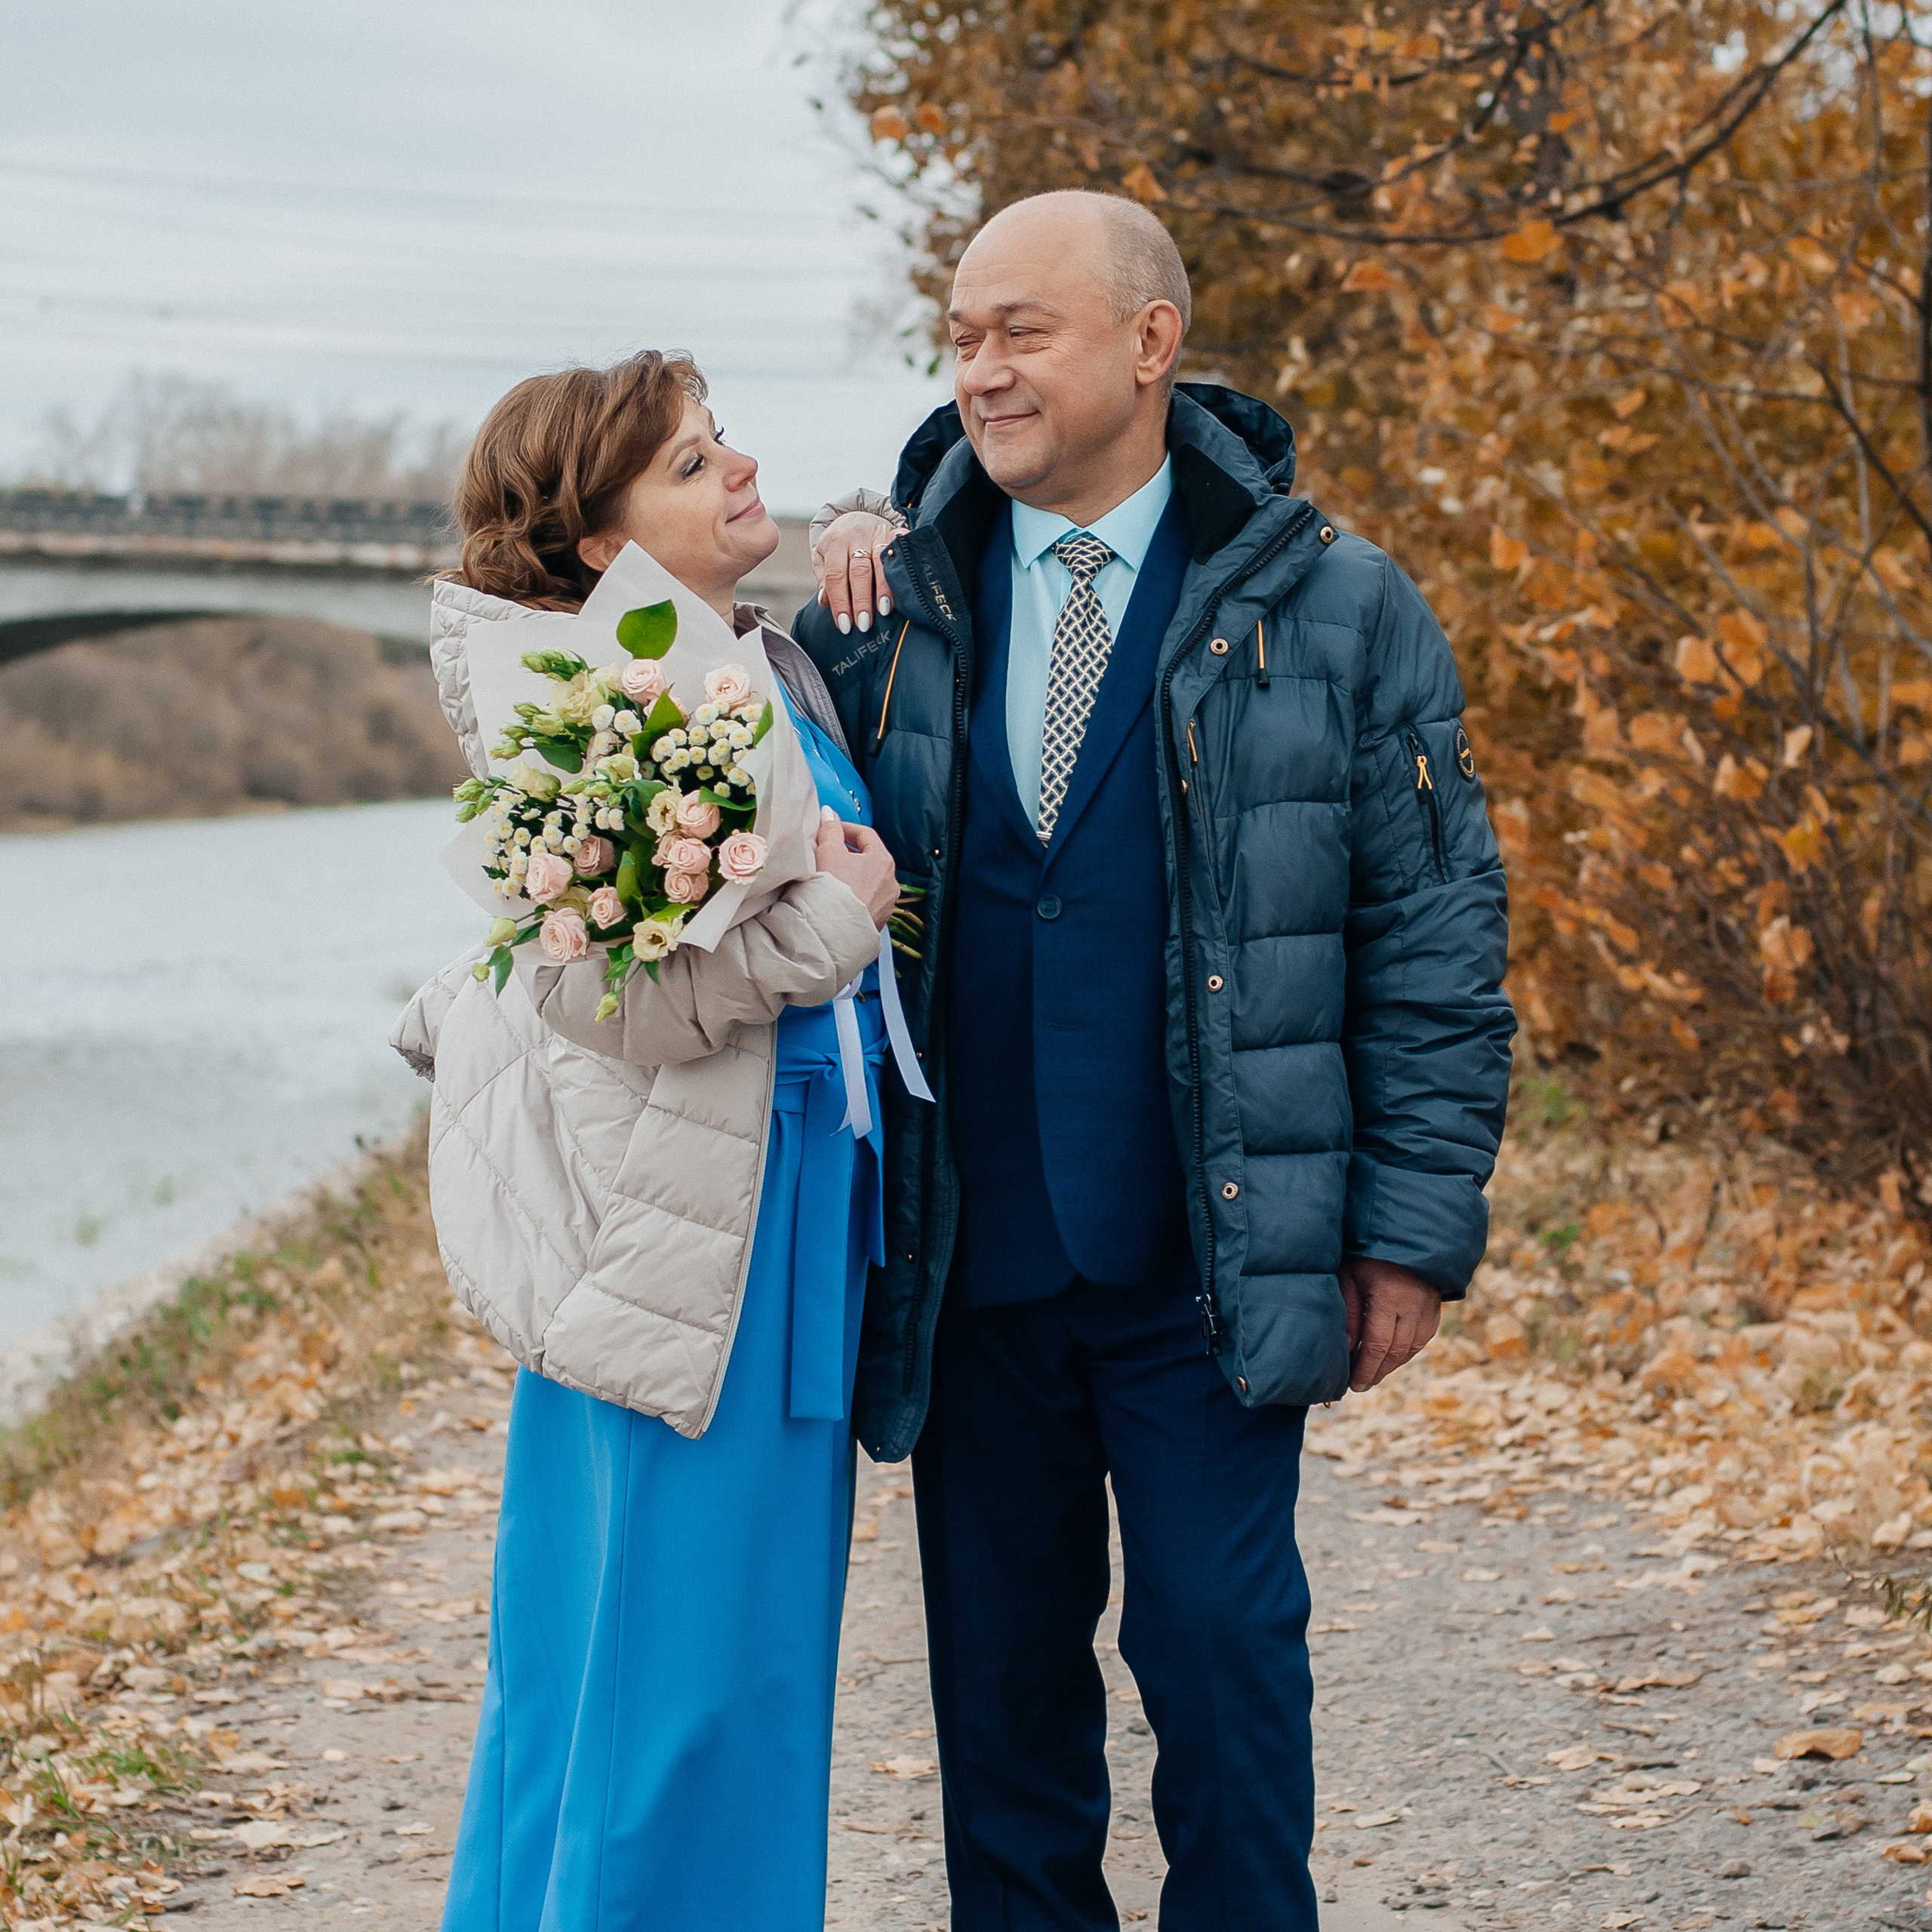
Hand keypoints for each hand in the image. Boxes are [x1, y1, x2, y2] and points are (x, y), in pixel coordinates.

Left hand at [813, 512, 899, 635]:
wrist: (859, 515)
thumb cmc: (841, 545)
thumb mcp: (824, 556)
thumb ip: (824, 579)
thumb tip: (825, 602)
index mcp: (835, 542)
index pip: (835, 575)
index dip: (840, 601)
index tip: (844, 625)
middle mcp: (857, 536)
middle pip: (859, 571)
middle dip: (861, 600)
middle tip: (864, 624)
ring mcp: (879, 534)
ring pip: (882, 562)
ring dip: (884, 589)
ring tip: (884, 611)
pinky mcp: (897, 534)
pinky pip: (902, 553)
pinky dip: (903, 570)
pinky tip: (905, 588)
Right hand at [815, 817, 899, 928]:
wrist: (833, 932)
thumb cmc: (834, 892)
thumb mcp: (829, 852)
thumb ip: (830, 830)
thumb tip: (829, 815)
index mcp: (883, 861)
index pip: (865, 834)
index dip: (845, 828)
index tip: (830, 828)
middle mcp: (890, 882)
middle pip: (868, 857)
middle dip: (846, 852)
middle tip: (826, 851)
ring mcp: (885, 903)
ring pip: (867, 880)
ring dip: (850, 874)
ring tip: (829, 875)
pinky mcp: (876, 919)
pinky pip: (864, 899)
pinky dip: (852, 893)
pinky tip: (836, 897)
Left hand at [1338, 1257, 1441, 1392]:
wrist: (1403, 1231)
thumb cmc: (1367, 1253)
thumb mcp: (1350, 1277)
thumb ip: (1349, 1313)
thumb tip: (1349, 1348)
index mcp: (1391, 1296)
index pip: (1379, 1345)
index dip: (1366, 1368)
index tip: (1354, 1384)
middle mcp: (1415, 1304)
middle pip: (1397, 1351)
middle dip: (1377, 1371)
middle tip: (1361, 1384)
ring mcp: (1430, 1306)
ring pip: (1412, 1347)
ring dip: (1392, 1364)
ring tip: (1373, 1374)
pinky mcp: (1436, 1306)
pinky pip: (1423, 1337)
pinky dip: (1407, 1351)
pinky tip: (1392, 1357)